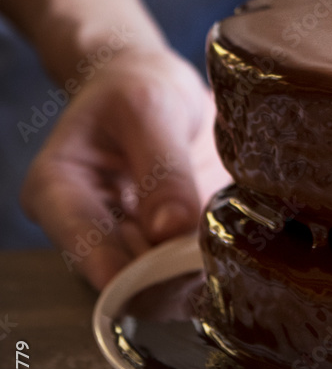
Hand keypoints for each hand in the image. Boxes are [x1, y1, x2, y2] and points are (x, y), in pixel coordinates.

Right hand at [20, 48, 229, 288]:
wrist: (154, 87)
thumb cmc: (137, 88)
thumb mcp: (149, 109)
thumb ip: (162, 166)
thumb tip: (171, 230)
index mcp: (57, 190)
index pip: (80, 240)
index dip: (118, 266)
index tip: (161, 271)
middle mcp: (86, 228)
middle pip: (120, 272)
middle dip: (166, 275)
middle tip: (211, 262)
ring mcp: (127, 242)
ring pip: (157, 281)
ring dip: (193, 274)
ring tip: (228, 255)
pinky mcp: (165, 247)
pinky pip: (186, 270)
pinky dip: (211, 264)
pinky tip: (236, 253)